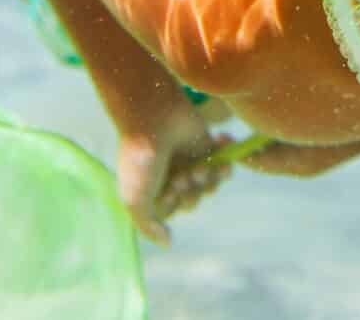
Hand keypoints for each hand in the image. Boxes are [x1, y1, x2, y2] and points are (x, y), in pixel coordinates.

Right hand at [116, 111, 233, 244]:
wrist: (155, 117)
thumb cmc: (142, 160)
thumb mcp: (135, 199)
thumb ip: (147, 226)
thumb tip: (167, 243)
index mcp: (152, 189)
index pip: (174, 210)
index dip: (176, 204)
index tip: (170, 190)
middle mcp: (170, 176)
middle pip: (193, 199)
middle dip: (191, 191)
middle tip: (182, 176)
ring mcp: (189, 161)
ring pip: (210, 185)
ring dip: (207, 179)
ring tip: (198, 166)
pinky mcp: (207, 147)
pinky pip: (224, 166)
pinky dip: (224, 163)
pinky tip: (216, 152)